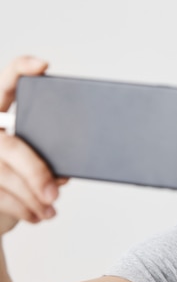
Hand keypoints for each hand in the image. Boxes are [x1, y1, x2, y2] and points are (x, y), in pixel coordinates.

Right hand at [0, 56, 65, 233]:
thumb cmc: (17, 170)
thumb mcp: (31, 153)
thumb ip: (44, 150)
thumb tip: (65, 171)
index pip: (5, 81)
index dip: (20, 69)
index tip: (43, 65)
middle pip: (8, 147)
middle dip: (35, 173)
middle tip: (56, 193)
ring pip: (3, 177)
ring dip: (32, 199)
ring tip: (51, 210)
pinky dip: (23, 210)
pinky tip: (39, 216)